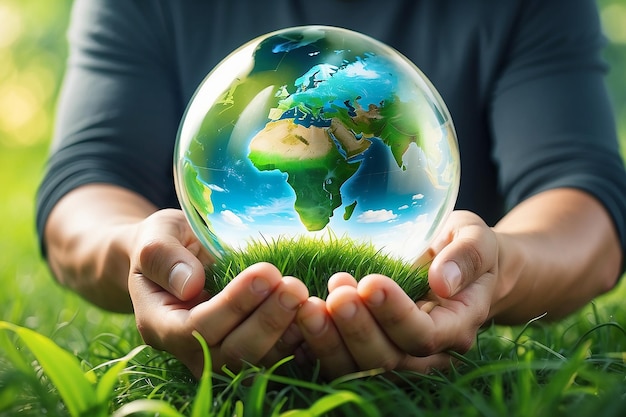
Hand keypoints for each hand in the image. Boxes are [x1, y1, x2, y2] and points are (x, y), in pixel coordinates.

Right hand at [126, 209, 307, 377]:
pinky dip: (297, 343)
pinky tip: (316, 318)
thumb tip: (190, 284)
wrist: (176, 259)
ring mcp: (219, 356)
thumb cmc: (166, 243)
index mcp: (161, 325)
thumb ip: (163, 257)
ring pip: (256, 362)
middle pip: (231, 353)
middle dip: (267, 321)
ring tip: (309, 299)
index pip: (197, 328)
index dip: (234, 304)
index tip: (266, 273)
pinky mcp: (247, 352)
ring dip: (286, 334)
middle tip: (295, 287)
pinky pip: (274, 359)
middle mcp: (189, 351)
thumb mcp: (155, 238)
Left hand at [296, 211, 497, 378]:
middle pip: (389, 359)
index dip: (396, 315)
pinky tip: (296, 321)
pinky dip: (315, 347)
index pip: (424, 335)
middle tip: (337, 294)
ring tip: (308, 308)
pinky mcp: (369, 351)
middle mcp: (427, 353)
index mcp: (456, 326)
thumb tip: (442, 281)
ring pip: (360, 367)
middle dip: (358, 329)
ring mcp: (396, 356)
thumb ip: (467, 255)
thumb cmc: (466, 248)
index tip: (371, 282)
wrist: (458, 266)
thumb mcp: (476, 238)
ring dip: (330, 341)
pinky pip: (340, 360)